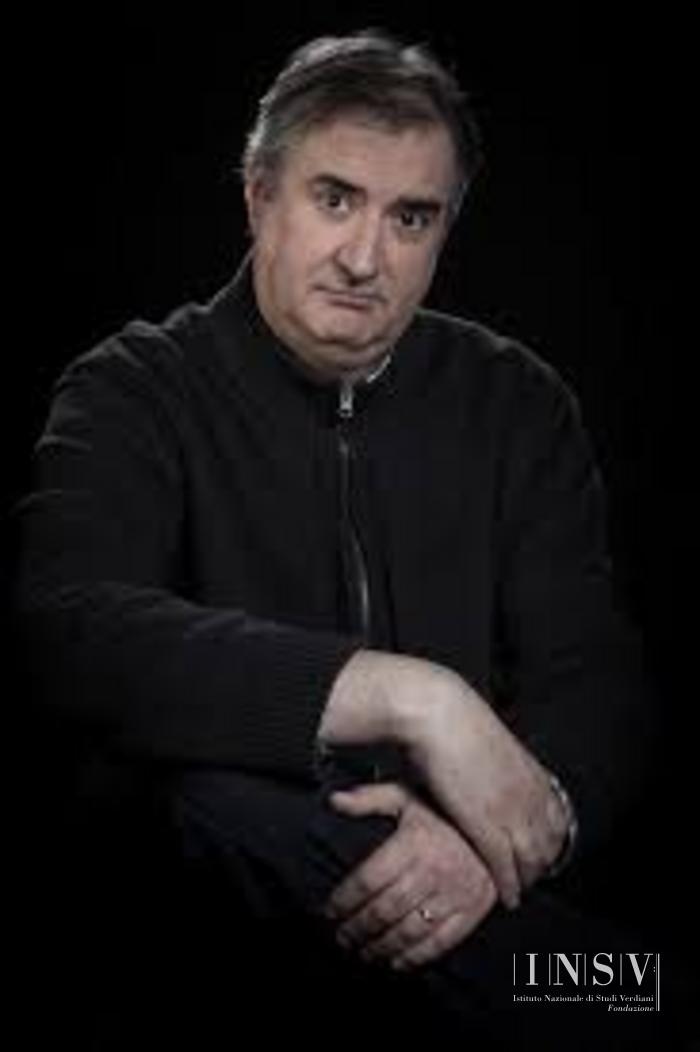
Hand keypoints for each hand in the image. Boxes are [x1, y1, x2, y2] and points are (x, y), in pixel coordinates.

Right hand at [320, 651, 568, 907]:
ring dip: (527, 879)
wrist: (436, 712)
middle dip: (543, 864)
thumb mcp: (488, 741)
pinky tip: (508, 898)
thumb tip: (489, 767)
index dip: (552, 840)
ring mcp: (509, 812)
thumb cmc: (451, 718)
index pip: (556, 818)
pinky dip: (509, 886)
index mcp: (531, 772)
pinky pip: (505, 867)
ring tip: (519, 891)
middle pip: (549, 843)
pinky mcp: (484, 826)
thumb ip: (496, 763)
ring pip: (532, 859)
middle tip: (532, 878)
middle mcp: (528, 795)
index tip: (543, 851)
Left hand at [323, 782, 496, 971]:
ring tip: (363, 952)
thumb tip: (334, 801)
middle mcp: (432, 871)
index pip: (367, 880)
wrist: (497, 821)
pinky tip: (396, 962)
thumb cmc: (444, 810)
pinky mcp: (472, 910)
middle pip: (383, 910)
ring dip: (380, 947)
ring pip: (408, 930)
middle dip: (357, 928)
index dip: (344, 900)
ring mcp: (454, 893)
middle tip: (342, 937)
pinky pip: (440, 942)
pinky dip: (415, 957)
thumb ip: (369, 799)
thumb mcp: (406, 795)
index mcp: (412, 843)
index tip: (330, 911)